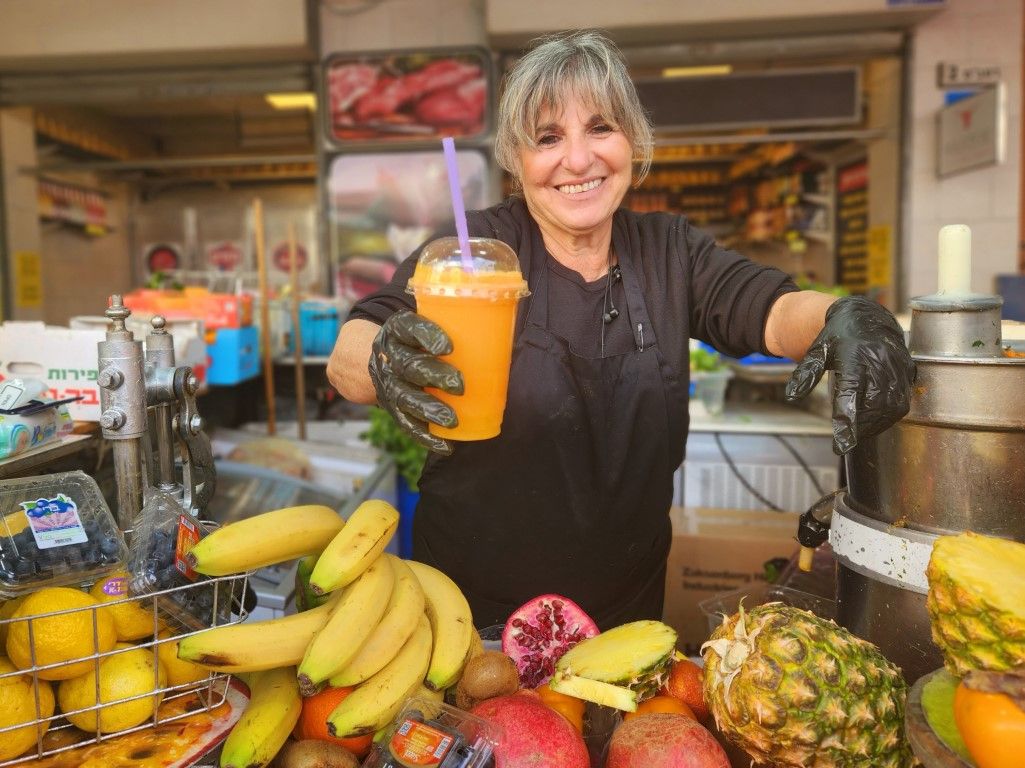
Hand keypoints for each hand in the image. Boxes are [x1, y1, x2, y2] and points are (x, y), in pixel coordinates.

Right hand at [369, 311, 462, 454]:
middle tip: (460, 386)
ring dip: (429, 409)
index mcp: (398, 329)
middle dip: (434, 376)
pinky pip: (406, 423)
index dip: (428, 337)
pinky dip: (425, 436)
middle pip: (410, 366)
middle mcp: (389, 356)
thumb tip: (503, 332)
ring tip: (452, 420)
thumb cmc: (418, 339)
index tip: (449, 348)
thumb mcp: (426, 324)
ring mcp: (388, 383)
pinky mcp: (392, 408)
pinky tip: (445, 446)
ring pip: (405, 397)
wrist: (379, 358)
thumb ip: (457, 327)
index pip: (409, 328)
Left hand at [785, 296, 914, 454]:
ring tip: (859, 430)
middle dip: (860, 427)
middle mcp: (879, 361)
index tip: (841, 444)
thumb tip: (792, 395)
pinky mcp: (907, 371)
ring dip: (875, 424)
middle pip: (872, 406)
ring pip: (890, 407)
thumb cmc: (838, 336)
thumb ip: (805, 373)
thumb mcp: (817, 351)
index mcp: (854, 356)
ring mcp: (896, 366)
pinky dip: (888, 416)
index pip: (850, 394)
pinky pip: (902, 401)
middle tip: (847, 437)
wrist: (867, 316)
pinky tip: (875, 419)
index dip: (846, 422)